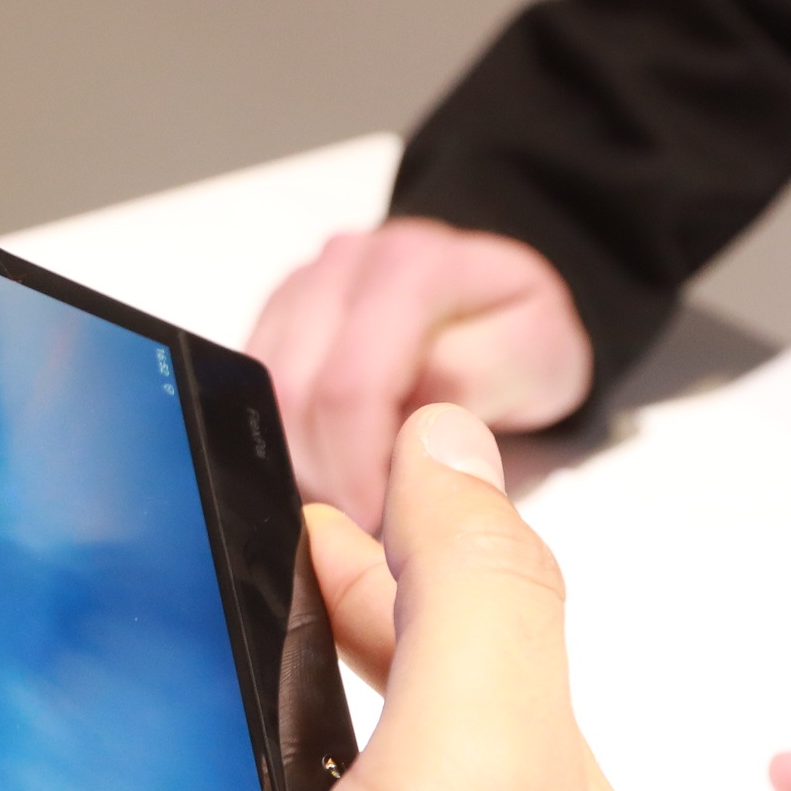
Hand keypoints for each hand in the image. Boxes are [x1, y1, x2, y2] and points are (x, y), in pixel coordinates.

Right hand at [245, 219, 591, 530]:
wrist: (501, 325)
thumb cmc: (522, 348)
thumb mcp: (537, 368)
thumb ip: (474, 386)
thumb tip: (418, 426)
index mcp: (412, 268)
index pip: (349, 386)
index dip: (358, 469)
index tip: (383, 525)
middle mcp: (346, 264)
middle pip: (293, 395)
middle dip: (326, 475)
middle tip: (370, 524)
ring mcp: (302, 287)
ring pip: (263, 400)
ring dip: (305, 463)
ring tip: (359, 494)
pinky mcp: (274, 318)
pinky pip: (253, 397)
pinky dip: (290, 445)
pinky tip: (336, 466)